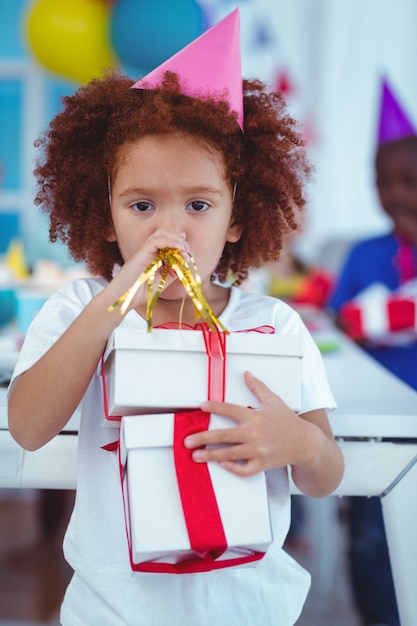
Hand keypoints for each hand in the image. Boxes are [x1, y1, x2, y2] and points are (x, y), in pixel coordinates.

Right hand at [106, 229, 189, 310]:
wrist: (125, 298)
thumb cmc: (140, 292)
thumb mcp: (163, 281)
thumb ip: (173, 272)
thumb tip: (184, 265)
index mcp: (153, 255)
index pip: (169, 241)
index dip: (181, 246)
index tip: (189, 258)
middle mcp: (148, 250)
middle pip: (166, 233)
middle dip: (180, 240)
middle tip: (188, 254)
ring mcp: (144, 250)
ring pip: (162, 233)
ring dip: (176, 240)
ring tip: (184, 252)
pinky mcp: (141, 252)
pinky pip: (157, 240)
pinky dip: (170, 242)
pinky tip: (178, 251)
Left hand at [184, 371, 315, 476]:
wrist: (306, 443)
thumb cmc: (289, 421)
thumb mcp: (274, 401)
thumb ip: (258, 387)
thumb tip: (246, 374)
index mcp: (255, 416)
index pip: (230, 409)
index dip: (215, 407)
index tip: (201, 406)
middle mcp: (254, 434)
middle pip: (223, 436)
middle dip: (203, 438)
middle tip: (187, 441)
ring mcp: (257, 451)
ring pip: (229, 454)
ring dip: (210, 456)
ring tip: (196, 456)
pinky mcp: (262, 464)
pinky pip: (244, 469)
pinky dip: (232, 468)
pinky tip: (222, 465)